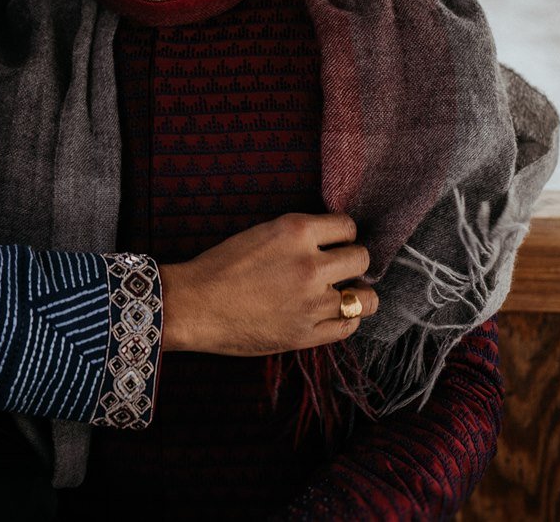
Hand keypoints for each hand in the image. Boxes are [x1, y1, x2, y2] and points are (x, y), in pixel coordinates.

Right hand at [157, 213, 379, 355]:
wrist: (194, 305)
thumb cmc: (220, 267)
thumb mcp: (262, 232)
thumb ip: (299, 236)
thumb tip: (331, 241)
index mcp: (296, 231)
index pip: (347, 226)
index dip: (342, 235)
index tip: (336, 243)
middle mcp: (310, 264)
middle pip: (361, 258)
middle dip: (352, 262)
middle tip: (340, 269)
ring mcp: (312, 302)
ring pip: (365, 298)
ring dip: (358, 294)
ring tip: (345, 294)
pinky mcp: (308, 334)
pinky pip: (349, 327)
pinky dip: (346, 319)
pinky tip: (334, 315)